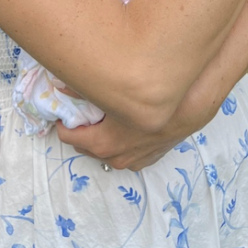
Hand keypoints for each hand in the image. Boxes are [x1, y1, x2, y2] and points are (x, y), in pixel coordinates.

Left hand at [53, 92, 212, 170]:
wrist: (188, 108)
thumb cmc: (150, 98)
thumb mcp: (113, 91)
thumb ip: (83, 89)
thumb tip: (60, 86)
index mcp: (104, 144)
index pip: (69, 136)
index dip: (64, 121)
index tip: (65, 110)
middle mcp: (116, 158)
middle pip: (85, 146)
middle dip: (82, 129)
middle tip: (83, 112)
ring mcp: (133, 161)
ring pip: (106, 152)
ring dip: (101, 138)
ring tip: (103, 118)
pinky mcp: (146, 160)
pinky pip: (125, 155)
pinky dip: (120, 143)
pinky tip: (124, 128)